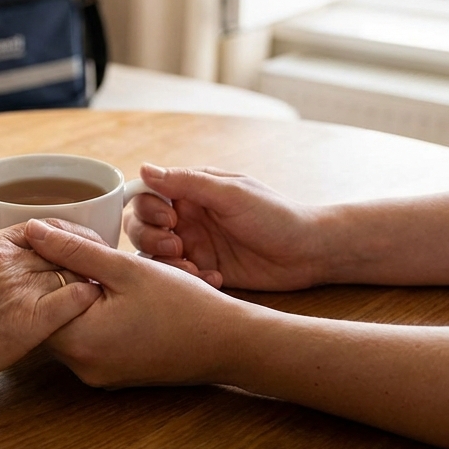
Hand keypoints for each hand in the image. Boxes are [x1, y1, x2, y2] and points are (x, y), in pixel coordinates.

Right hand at [0, 219, 101, 425]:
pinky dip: (87, 301)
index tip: (83, 247)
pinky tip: (94, 309)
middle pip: (63, 248)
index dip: (69, 239)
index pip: (43, 229)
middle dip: (86, 257)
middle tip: (105, 267)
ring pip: (71, 271)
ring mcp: (15, 287)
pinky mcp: (26, 320)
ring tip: (107, 290)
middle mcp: (2, 258)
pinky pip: (73, 299)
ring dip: (90, 279)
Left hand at [25, 219, 248, 388]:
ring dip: (74, 298)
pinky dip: (91, 317)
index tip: (55, 244)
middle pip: (47, 317)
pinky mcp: (110, 375)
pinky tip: (111, 295)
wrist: (228, 344)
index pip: (33, 301)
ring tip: (96, 271)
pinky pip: (86, 341)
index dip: (40, 267)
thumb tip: (32, 231)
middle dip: (57, 282)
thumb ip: (75, 249)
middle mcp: (81, 366)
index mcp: (79, 341)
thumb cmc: (183, 305)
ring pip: (67, 328)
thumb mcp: (126, 268)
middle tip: (75, 252)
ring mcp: (95, 375)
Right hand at [125, 164, 321, 290]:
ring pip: (154, 255)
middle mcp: (188, 217)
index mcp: (192, 191)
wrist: (308, 252)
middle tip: (177, 246)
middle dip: (151, 238)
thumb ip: (186, 182)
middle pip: (141, 226)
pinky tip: (215, 278)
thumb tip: (143, 169)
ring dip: (166, 263)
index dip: (148, 208)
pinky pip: (179, 278)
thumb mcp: (230, 193)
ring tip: (192, 266)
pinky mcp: (205, 270)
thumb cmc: (275, 214)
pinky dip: (190, 280)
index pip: (147, 195)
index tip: (170, 218)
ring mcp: (195, 245)